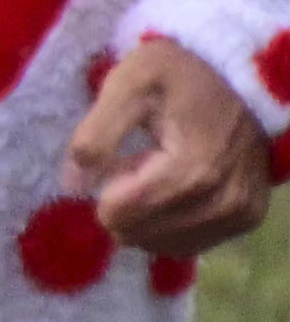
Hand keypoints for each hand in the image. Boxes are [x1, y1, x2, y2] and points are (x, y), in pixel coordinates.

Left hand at [70, 33, 271, 262]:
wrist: (238, 75)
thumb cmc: (177, 75)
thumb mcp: (127, 85)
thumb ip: (96, 134)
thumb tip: (73, 186)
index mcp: (195, 167)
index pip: (124, 215)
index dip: (105, 193)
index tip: (120, 162)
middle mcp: (225, 198)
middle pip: (140, 234)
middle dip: (123, 206)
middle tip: (137, 164)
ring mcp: (241, 212)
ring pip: (163, 245)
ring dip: (145, 217)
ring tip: (156, 172)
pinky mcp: (247, 218)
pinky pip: (190, 244)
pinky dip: (168, 226)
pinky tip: (172, 190)